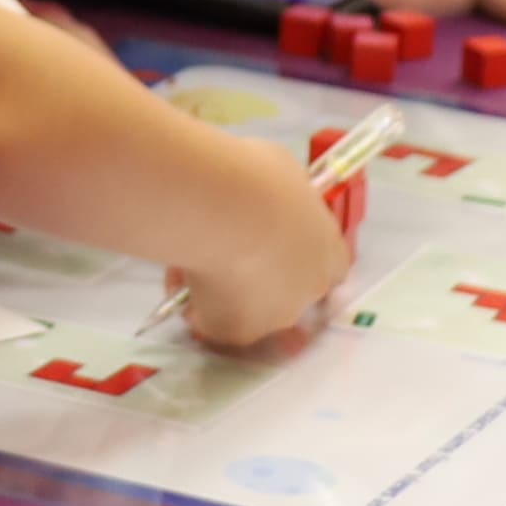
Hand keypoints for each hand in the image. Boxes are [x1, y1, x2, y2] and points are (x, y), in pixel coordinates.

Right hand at [171, 152, 354, 353]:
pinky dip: (190, 299)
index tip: (270, 246)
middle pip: (283, 294)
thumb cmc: (258, 179)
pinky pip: (208, 318)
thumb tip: (264, 199)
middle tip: (221, 251)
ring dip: (219, 291)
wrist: (227, 210)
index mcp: (329, 253)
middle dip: (254, 279)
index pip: (327, 270)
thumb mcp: (280, 173)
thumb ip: (279, 200)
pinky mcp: (235, 332)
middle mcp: (309, 292)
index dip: (296, 260)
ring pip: (241, 307)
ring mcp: (274, 317)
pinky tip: (176, 274)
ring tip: (187, 259)